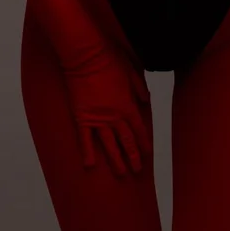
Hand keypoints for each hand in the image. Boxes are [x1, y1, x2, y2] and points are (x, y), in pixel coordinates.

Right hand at [62, 45, 151, 177]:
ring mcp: (98, 119)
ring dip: (116, 160)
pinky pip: (85, 139)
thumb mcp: (131, 70)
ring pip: (109, 145)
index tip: (147, 153)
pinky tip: (90, 166)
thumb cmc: (109, 58)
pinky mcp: (82, 118)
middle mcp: (114, 117)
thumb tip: (146, 100)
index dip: (144, 142)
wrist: (85, 55)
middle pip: (126, 141)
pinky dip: (87, 152)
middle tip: (136, 171)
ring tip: (121, 174)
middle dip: (132, 157)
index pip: (139, 129)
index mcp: (128, 105)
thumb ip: (140, 87)